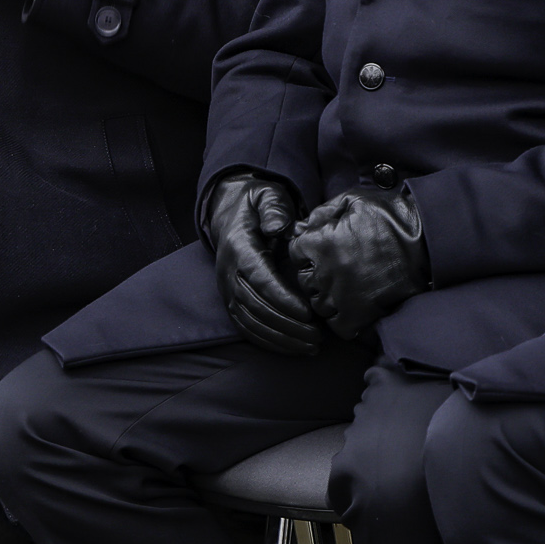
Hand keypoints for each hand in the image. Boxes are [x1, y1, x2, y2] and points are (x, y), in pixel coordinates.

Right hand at [208, 172, 320, 354]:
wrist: (232, 213)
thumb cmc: (257, 206)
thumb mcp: (266, 195)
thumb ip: (274, 208)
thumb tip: (278, 227)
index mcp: (239, 248)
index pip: (259, 279)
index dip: (282, 299)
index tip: (308, 313)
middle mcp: (228, 273)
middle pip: (256, 306)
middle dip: (288, 325)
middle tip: (317, 336)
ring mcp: (227, 290)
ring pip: (251, 323)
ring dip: (281, 339)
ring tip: (311, 346)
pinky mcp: (231, 302)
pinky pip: (246, 328)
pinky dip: (268, 342)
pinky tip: (292, 348)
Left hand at [286, 186, 428, 340]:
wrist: (426, 240)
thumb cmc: (391, 216)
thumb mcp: (354, 200)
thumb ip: (323, 211)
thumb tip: (301, 225)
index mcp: (321, 242)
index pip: (295, 251)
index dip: (307, 249)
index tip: (321, 248)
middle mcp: (326, 272)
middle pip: (304, 280)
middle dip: (315, 273)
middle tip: (335, 267)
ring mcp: (342, 295)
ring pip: (318, 304)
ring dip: (327, 297)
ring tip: (344, 287)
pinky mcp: (360, 314)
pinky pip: (337, 326)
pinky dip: (341, 319)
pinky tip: (351, 306)